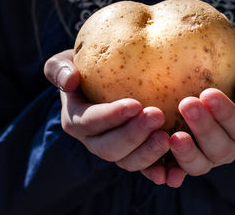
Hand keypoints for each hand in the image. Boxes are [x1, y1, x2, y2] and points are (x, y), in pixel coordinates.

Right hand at [44, 50, 170, 184]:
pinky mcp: (136, 155)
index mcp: (77, 120)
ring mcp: (116, 151)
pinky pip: (146, 169)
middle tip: (157, 116)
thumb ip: (60, 68)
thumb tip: (70, 80)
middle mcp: (94, 141)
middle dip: (133, 135)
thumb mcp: (67, 61)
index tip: (135, 104)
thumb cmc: (88, 68)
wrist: (106, 81)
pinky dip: (160, 173)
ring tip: (168, 137)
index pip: (91, 122)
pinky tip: (174, 172)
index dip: (111, 117)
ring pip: (128, 162)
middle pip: (110, 148)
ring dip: (148, 153)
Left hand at [161, 53, 234, 187]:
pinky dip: (170, 174)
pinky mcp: (183, 162)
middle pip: (220, 148)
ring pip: (199, 165)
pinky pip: (176, 172)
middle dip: (204, 128)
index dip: (226, 113)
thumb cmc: (230, 74)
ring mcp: (206, 158)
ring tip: (174, 137)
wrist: (202, 82)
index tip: (208, 93)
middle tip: (186, 104)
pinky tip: (160, 171)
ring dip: (187, 153)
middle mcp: (229, 148)